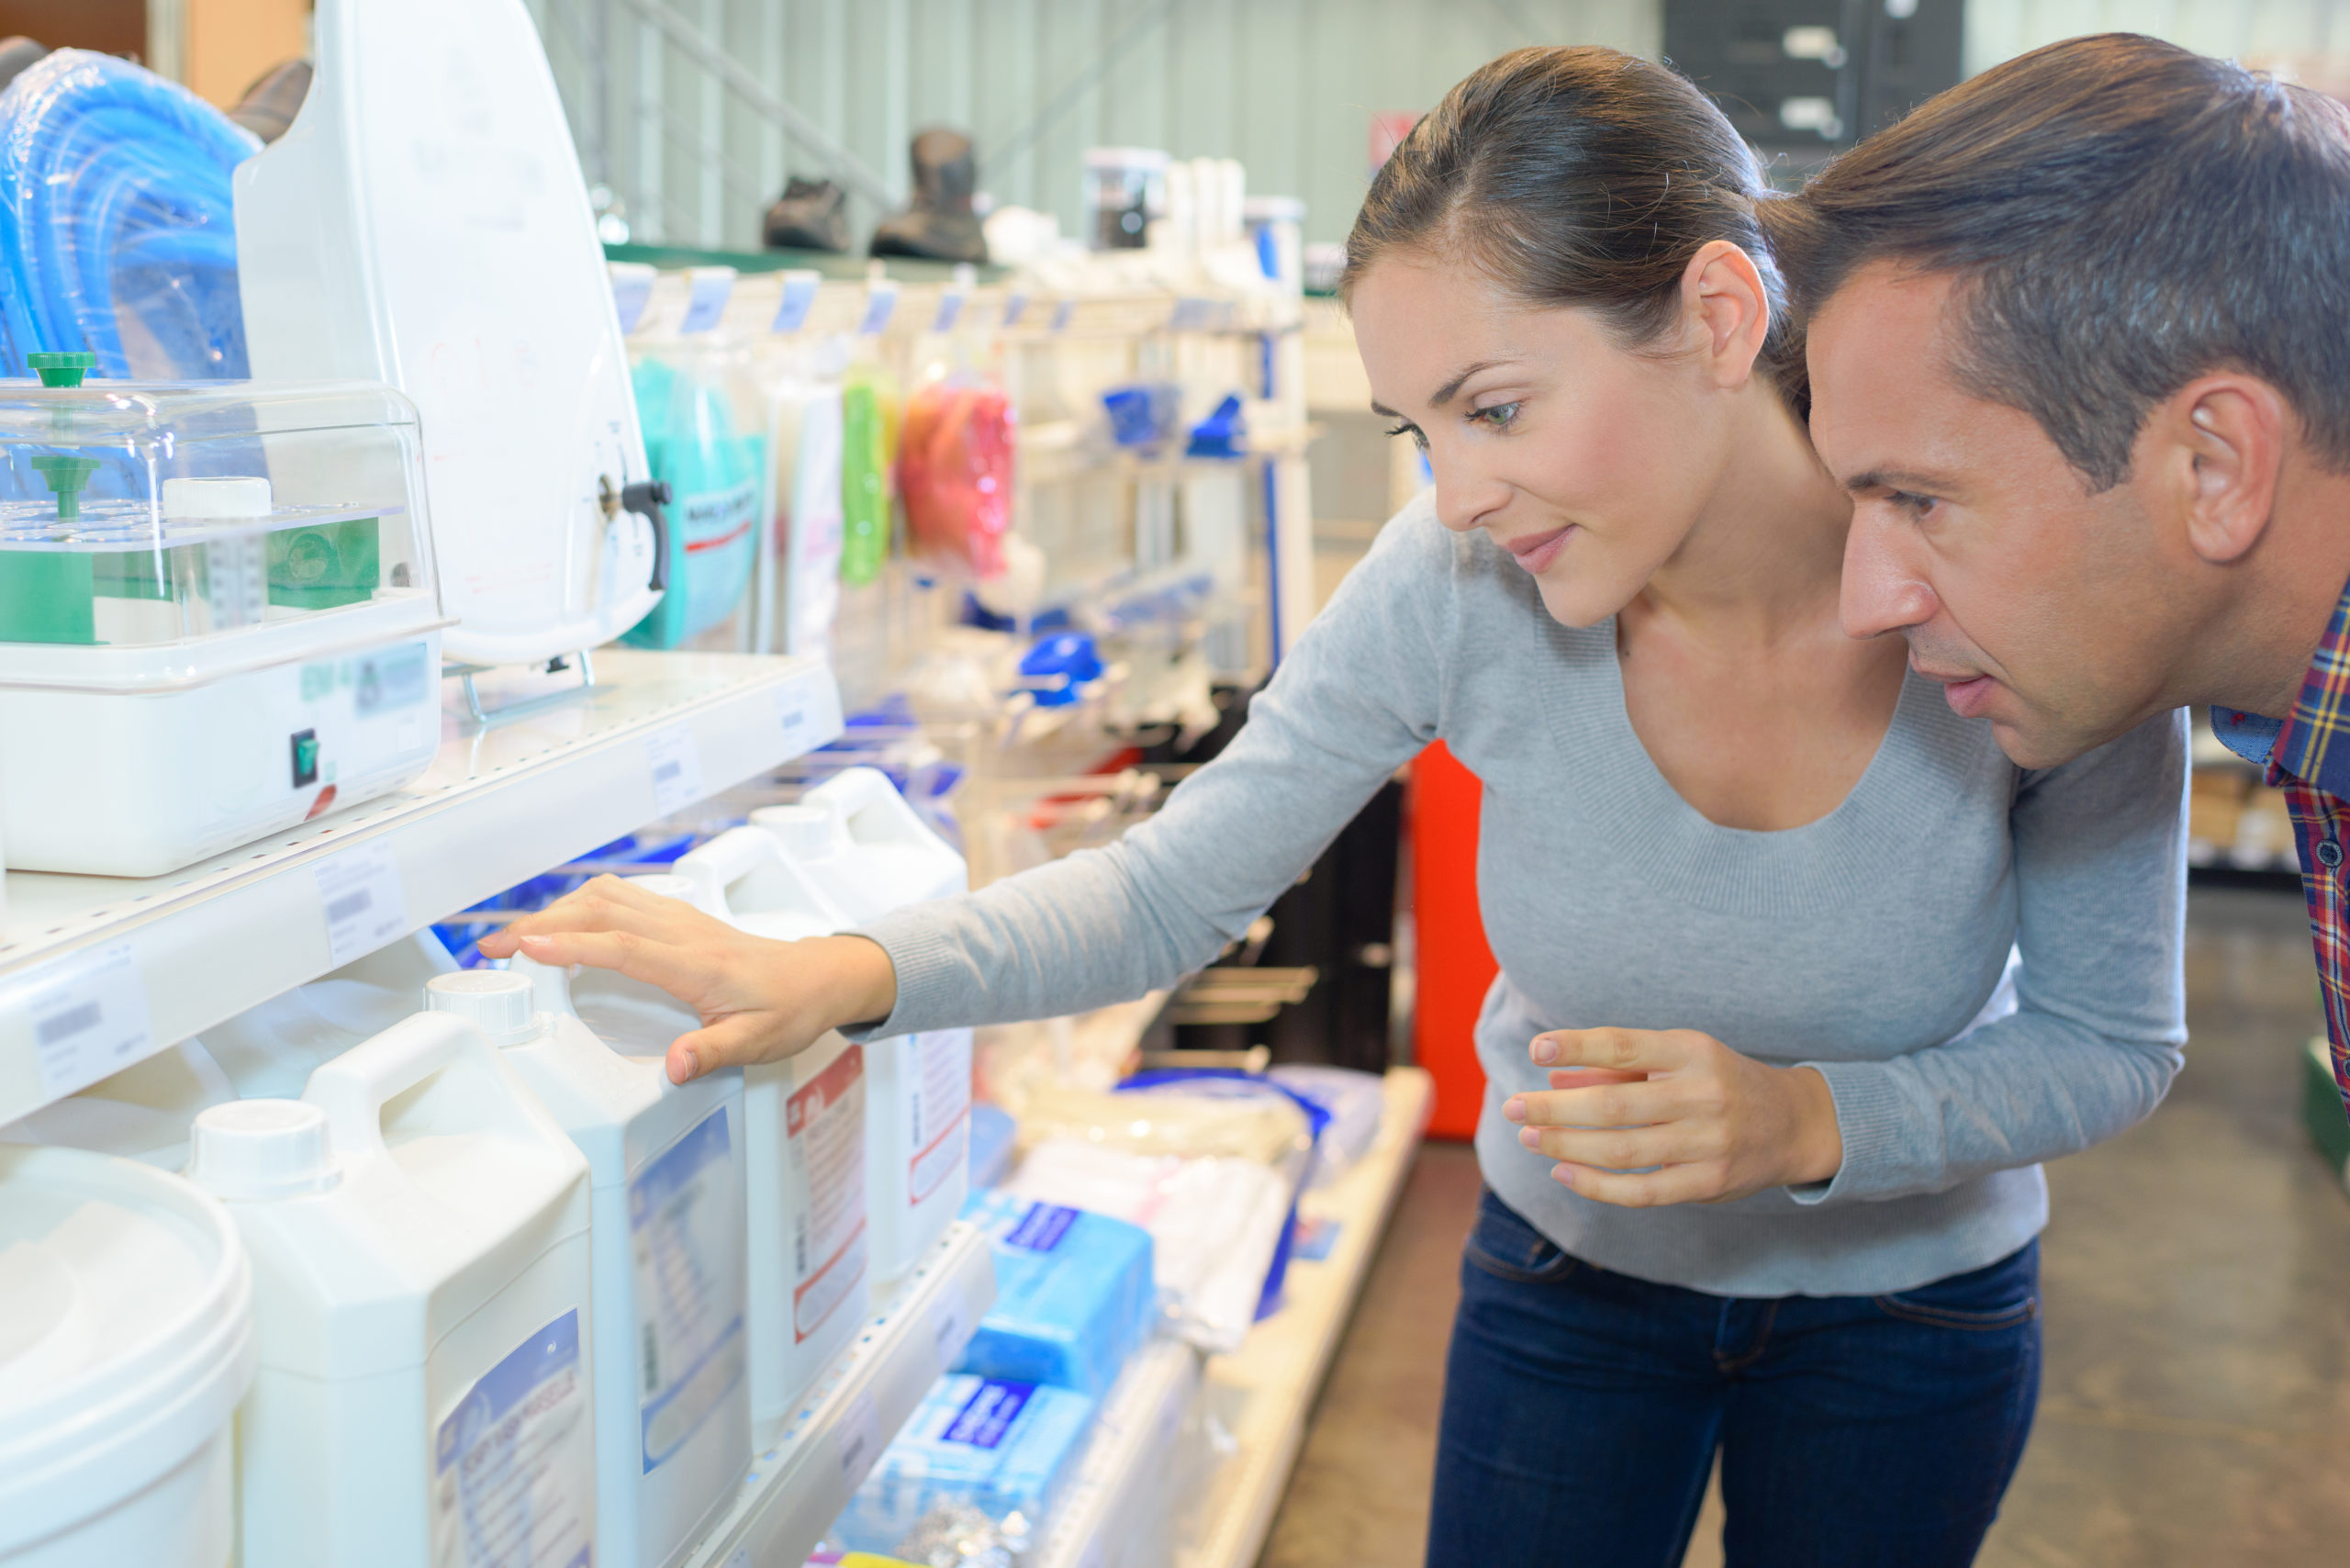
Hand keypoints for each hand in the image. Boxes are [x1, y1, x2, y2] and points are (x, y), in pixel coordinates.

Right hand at [476, 875, 898, 1083]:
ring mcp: (677, 918)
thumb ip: (713, 1053)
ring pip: (607, 897)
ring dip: (555, 910)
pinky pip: (619, 899)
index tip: (526, 947)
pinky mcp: (675, 917)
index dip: (573, 945)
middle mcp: (682, 931)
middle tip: (492, 948)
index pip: (624, 946)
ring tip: (511, 938)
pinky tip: (559, 923)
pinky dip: (579, 906)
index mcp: (696, 963)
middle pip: (601, 910)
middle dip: (542, 923)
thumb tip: (674, 1067)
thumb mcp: (758, 1042)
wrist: (817, 976)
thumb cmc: (788, 1007)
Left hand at [1501, 1027, 1842, 1205]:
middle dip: (1555, 1108)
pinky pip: (1641, 1191)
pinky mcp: (1709, 1183)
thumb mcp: (1678, 1059)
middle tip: (1513, 1108)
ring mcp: (1709, 1142)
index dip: (1578, 1046)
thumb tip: (1554, 1076)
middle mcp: (1703, 1094)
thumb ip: (1617, 1068)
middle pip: (1614, 1104)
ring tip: (1530, 1138)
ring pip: (1621, 1149)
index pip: (1624, 1045)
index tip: (1537, 1049)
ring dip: (1566, 1145)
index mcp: (1693, 1051)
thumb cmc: (1719, 1082)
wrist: (1794, 1123)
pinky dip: (1596, 1184)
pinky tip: (1563, 1173)